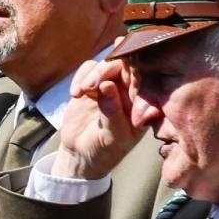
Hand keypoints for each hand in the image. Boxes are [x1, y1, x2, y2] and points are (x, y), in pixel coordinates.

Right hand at [51, 58, 144, 179]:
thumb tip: (107, 84)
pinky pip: (88, 68)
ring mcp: (110, 85)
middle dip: (107, 70)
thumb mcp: (112, 137)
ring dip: (92, 74)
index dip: (131, 72)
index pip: (143, 79)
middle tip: (92, 85)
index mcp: (143, 103)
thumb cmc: (105, 150)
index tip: (115, 78)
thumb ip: (112, 112)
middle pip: (124, 65)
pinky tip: (75, 94)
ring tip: (82, 91)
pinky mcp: (91, 84)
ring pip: (105, 64)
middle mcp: (130, 91)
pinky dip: (80, 77)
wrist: (82, 154)